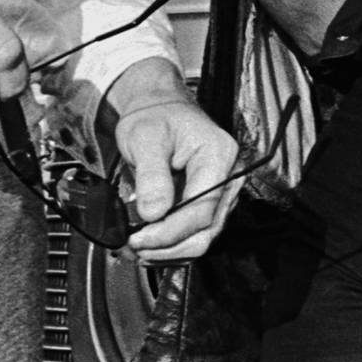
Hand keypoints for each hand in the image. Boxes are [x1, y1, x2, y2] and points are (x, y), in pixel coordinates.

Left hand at [103, 57, 239, 260]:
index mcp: (218, 156)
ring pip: (202, 237)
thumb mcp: (145, 138)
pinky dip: (170, 245)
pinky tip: (148, 245)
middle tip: (134, 247)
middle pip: (206, 230)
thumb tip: (153, 213)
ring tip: (136, 249)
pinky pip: (194, 232)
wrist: (157, 110)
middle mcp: (228, 177)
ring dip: (168, 251)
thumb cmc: (155, 117)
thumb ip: (152, 176)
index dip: (169, 232)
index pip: (202, 210)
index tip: (138, 239)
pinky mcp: (207, 202)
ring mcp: (220, 192)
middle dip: (168, 247)